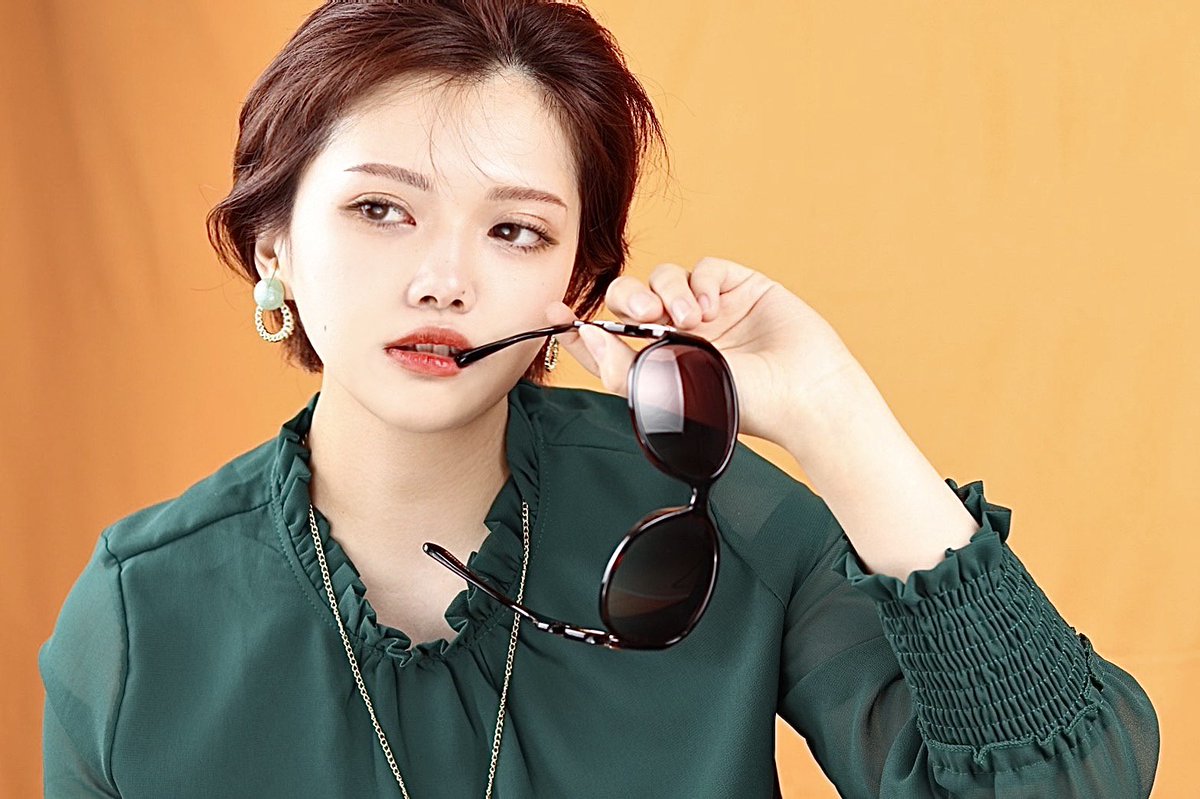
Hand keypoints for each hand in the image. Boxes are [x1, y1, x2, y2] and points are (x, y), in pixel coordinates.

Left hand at [542, 256, 867, 444]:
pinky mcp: (737, 287)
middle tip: (643, 314)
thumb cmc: (740, 406)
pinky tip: (709, 306)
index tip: (554, 312)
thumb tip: (582, 336)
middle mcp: (677, 334)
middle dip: (628, 299)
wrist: (803, 396)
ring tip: (688, 319)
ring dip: (667, 291)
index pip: (608, 339)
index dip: (579, 325)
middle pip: (630, 298)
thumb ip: (620, 369)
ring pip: (663, 278)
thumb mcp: (669, 394)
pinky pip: (702, 268)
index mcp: (657, 363)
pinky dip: (697, 281)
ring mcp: (707, 309)